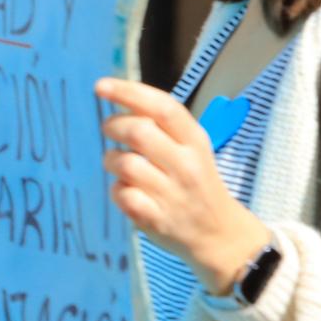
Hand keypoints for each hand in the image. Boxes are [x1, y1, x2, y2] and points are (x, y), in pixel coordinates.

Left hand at [97, 78, 269, 294]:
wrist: (219, 234)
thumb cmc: (195, 181)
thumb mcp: (190, 148)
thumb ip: (160, 124)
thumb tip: (120, 94)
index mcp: (195, 141)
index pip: (164, 108)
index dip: (129, 93)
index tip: (100, 86)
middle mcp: (187, 165)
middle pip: (139, 132)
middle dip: (113, 125)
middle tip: (109, 129)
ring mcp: (173, 194)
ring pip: (125, 163)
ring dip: (110, 159)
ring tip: (118, 164)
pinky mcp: (157, 219)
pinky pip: (121, 195)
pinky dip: (117, 190)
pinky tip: (126, 191)